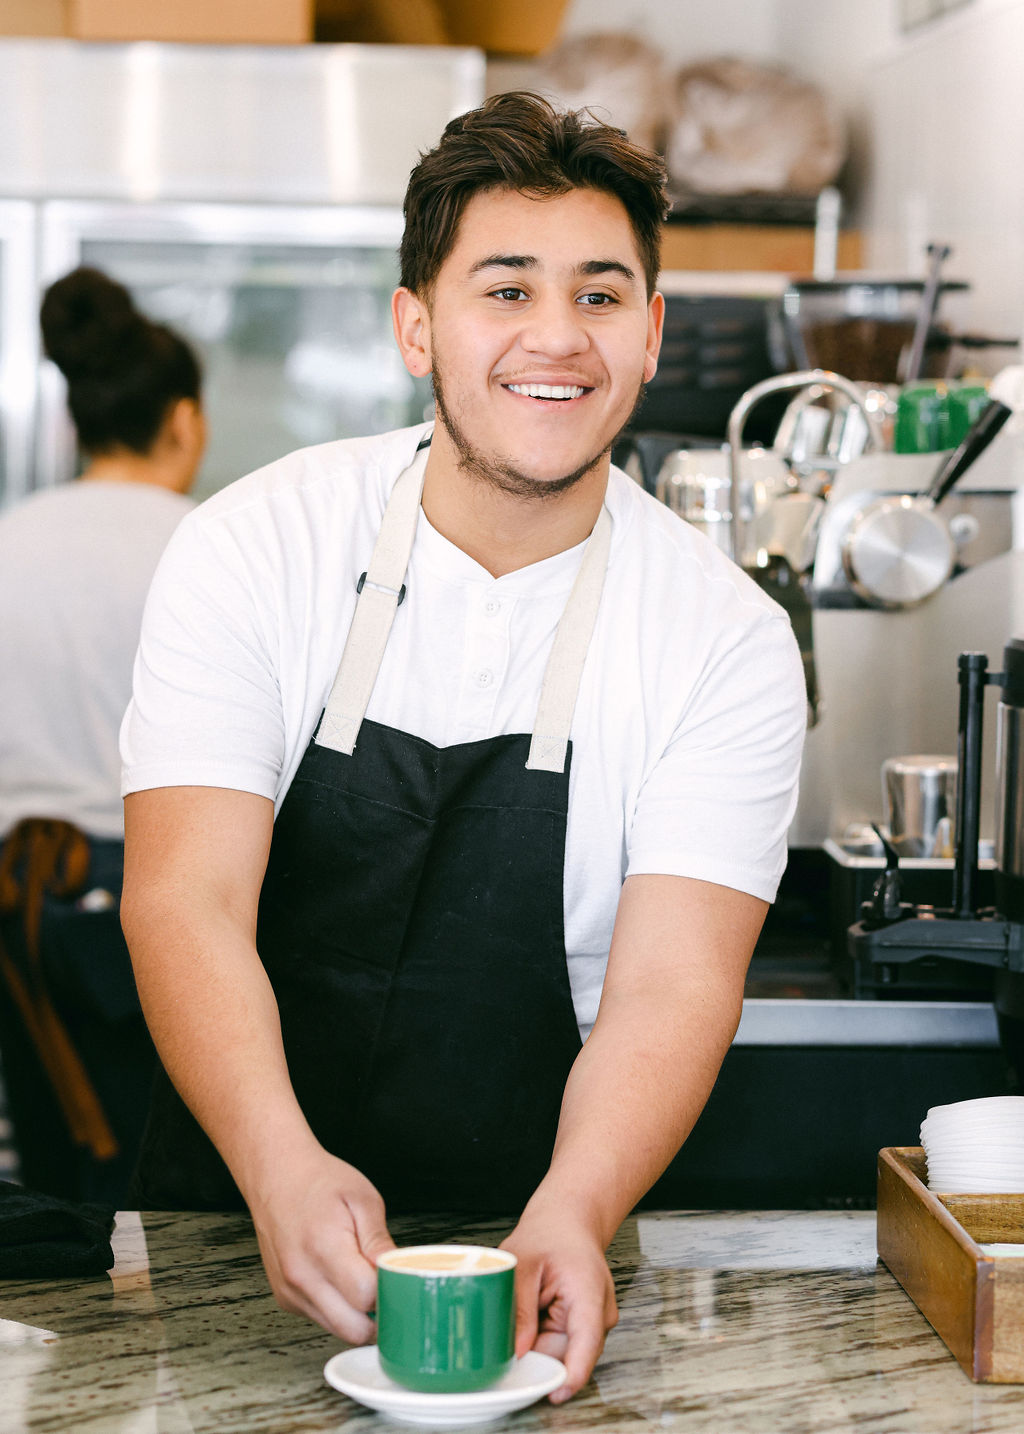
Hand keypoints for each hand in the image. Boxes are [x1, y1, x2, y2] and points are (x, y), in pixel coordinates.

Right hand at [245, 1144, 394, 1342]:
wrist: (277, 1176)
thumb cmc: (319, 1182)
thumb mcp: (363, 1199)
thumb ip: (380, 1242)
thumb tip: (399, 1273)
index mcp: (324, 1249)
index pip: (367, 1297)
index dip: (388, 1289)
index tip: (395, 1276)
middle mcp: (303, 1278)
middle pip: (354, 1330)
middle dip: (377, 1315)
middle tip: (386, 1286)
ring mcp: (290, 1292)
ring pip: (338, 1330)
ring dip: (357, 1314)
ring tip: (362, 1277)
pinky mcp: (285, 1298)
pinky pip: (321, 1318)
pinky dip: (338, 1308)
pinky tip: (340, 1277)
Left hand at [500, 1207, 617, 1402]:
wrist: (567, 1219)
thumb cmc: (549, 1233)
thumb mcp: (523, 1263)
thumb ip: (520, 1308)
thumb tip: (517, 1352)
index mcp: (589, 1291)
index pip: (587, 1343)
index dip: (572, 1374)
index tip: (555, 1394)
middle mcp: (599, 1312)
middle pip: (569, 1354)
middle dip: (539, 1356)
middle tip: (509, 1334)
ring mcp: (595, 1321)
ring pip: (563, 1352)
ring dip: (539, 1344)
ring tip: (525, 1307)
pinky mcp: (585, 1325)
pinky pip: (561, 1343)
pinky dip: (542, 1336)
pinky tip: (534, 1311)